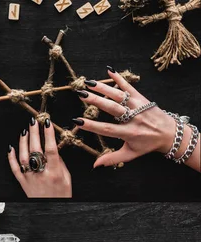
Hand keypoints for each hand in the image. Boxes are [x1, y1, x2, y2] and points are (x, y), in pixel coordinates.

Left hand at [8, 117, 71, 197]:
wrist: (50, 212)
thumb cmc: (61, 196)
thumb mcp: (67, 180)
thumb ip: (60, 164)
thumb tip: (54, 149)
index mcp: (55, 172)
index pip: (51, 149)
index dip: (48, 135)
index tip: (47, 122)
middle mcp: (41, 174)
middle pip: (36, 149)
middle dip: (35, 133)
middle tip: (34, 121)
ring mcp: (29, 178)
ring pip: (23, 157)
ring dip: (23, 142)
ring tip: (25, 131)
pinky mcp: (22, 182)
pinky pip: (14, 168)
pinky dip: (11, 157)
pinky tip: (11, 147)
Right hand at [73, 67, 199, 170]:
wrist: (170, 134)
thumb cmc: (147, 145)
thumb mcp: (130, 154)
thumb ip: (112, 159)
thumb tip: (95, 165)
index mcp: (129, 133)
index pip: (107, 129)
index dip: (92, 126)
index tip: (77, 122)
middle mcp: (133, 119)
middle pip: (112, 108)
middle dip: (96, 101)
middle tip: (81, 95)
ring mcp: (138, 106)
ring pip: (119, 95)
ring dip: (103, 88)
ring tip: (88, 83)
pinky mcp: (142, 98)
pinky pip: (129, 87)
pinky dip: (119, 78)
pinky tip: (109, 71)